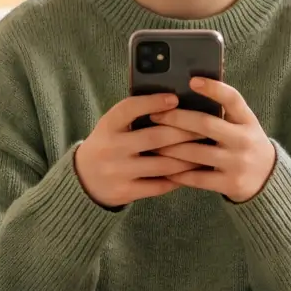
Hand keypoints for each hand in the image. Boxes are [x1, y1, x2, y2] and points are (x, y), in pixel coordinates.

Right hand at [73, 93, 207, 207]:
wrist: (84, 180)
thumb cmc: (108, 145)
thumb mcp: (112, 127)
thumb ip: (134, 116)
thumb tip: (173, 102)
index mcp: (107, 126)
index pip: (129, 109)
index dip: (152, 102)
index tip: (175, 98)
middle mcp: (111, 148)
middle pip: (155, 138)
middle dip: (184, 132)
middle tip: (205, 128)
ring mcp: (118, 172)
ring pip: (163, 164)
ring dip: (188, 158)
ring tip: (206, 151)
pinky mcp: (126, 192)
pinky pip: (160, 185)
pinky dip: (179, 179)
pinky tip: (193, 172)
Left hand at [146, 77, 276, 203]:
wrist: (267, 178)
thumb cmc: (244, 144)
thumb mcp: (243, 125)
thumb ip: (223, 112)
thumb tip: (188, 91)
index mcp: (247, 120)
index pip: (232, 99)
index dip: (213, 88)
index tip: (192, 81)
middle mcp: (244, 140)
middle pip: (206, 124)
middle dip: (176, 118)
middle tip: (155, 115)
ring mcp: (237, 163)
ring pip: (195, 152)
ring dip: (170, 147)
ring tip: (151, 142)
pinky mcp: (230, 183)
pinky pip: (196, 178)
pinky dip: (177, 173)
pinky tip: (162, 167)